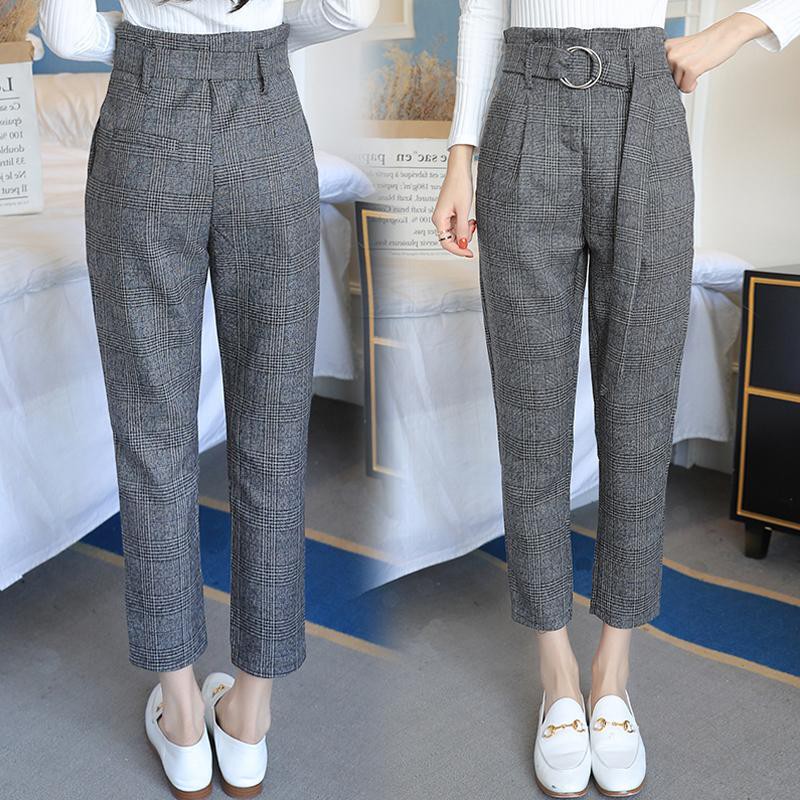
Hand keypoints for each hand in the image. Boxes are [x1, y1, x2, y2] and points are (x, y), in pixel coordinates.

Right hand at [432, 144, 476, 258]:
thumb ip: (462, 229)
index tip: (470, 254)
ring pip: (455, 233)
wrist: (459, 170)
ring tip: (472, 221)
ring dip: (465, 231)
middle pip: (450, 240)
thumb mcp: (463, 210)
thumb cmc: (459, 186)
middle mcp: (439, 219)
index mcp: (439, 219)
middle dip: (463, 238)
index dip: (458, 250)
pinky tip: (470, 219)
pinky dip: (465, 225)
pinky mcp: (450, 213)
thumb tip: (462, 245)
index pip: (446, 243)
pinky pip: (457, 226)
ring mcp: (444, 217)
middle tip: (473, 228)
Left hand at [665, 12, 769, 92]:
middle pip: (667, 80)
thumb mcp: (681, 48)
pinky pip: (686, 88)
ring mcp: (679, 61)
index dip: (669, 75)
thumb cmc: (705, 42)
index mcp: (665, 47)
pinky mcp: (690, 69)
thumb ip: (670, 61)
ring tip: (697, 64)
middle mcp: (670, 54)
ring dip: (687, 80)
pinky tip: (699, 72)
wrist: (726, 33)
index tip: (677, 70)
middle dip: (679, 77)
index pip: (658, 73)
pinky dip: (692, 85)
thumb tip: (659, 85)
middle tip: (691, 64)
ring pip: (676, 85)